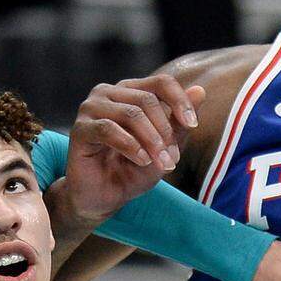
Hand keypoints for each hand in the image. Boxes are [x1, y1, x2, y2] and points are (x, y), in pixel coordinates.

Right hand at [53, 75, 205, 234]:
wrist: (104, 198)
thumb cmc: (133, 170)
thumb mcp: (165, 148)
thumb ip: (179, 122)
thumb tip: (200, 90)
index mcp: (130, 91)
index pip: (161, 82)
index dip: (180, 101)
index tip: (193, 125)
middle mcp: (108, 93)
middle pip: (147, 100)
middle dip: (165, 132)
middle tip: (172, 160)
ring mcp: (91, 108)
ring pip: (130, 114)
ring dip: (151, 141)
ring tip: (160, 163)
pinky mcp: (80, 129)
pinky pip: (108, 129)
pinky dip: (131, 146)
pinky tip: (142, 160)